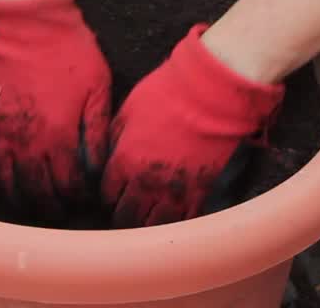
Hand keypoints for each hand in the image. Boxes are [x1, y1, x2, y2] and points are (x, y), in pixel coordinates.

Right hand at [0, 0, 111, 218]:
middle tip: (57, 213)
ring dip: (18, 197)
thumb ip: (96, 130)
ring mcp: (4, 129)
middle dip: (48, 206)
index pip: (68, 182)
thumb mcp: (98, 88)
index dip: (75, 196)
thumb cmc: (71, 53)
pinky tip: (0, 181)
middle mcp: (29, 138)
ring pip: (6, 179)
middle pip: (36, 189)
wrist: (31, 24)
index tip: (82, 200)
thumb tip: (98, 165)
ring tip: (27, 207)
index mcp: (60, 134)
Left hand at [101, 24, 284, 227]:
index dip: (109, 196)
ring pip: (156, 224)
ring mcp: (175, 192)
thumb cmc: (168, 93)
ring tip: (151, 219)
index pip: (109, 194)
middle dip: (124, 215)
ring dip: (150, 223)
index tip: (113, 195)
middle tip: (128, 211)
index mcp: (125, 162)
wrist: (211, 93)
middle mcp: (146, 183)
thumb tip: (109, 154)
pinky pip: (186, 220)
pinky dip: (180, 222)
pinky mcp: (202, 193)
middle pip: (128, 215)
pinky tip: (178, 218)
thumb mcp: (129, 110)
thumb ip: (116, 138)